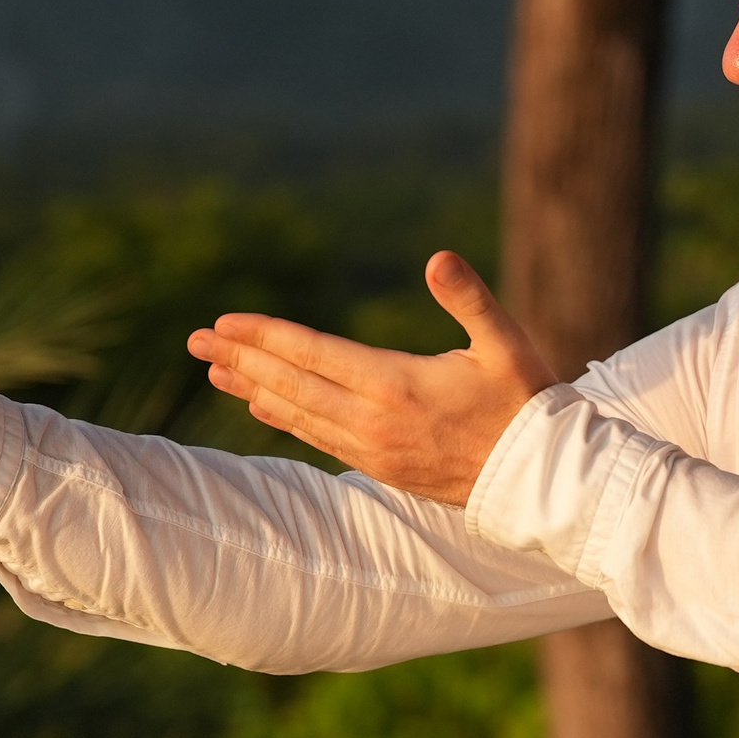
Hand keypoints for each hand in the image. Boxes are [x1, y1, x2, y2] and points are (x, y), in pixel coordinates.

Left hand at [187, 251, 556, 504]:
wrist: (543, 479)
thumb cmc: (528, 403)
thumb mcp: (506, 343)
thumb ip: (470, 298)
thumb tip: (437, 258)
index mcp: (395, 384)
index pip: (312, 354)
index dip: (265, 336)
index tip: (224, 322)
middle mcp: (374, 421)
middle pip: (291, 384)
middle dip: (241, 359)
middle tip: (196, 341)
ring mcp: (375, 449)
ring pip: (298, 415)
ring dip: (253, 390)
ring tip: (217, 371)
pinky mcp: (383, 468)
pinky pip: (319, 440)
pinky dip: (285, 421)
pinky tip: (263, 409)